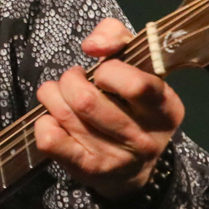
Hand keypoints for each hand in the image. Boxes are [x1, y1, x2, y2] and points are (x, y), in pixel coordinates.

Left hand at [33, 18, 183, 199]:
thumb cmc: (131, 105)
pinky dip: (43, 122)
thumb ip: (116, 37)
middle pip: (87, 100)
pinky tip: (52, 119)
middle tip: (73, 80)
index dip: (109, 71)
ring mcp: (116, 158)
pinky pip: (51, 140)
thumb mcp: (137, 66)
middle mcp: (144, 137)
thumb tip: (92, 45)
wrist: (133, 169)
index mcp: (165, 109)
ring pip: (65, 115)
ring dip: (52, 96)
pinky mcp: (88, 170)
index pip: (135, 85)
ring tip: (59, 95)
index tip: (103, 72)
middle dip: (69, 81)